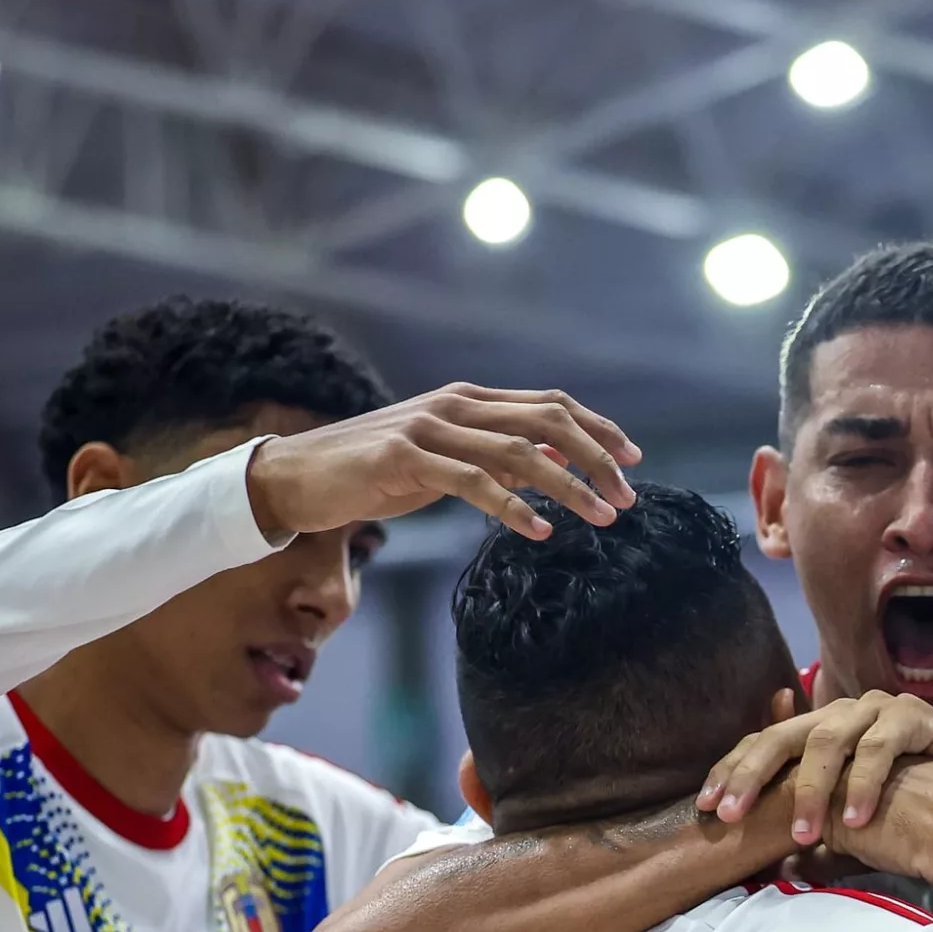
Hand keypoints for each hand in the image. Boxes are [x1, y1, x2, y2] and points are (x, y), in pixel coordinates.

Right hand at [246, 382, 639, 541]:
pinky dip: (513, 507)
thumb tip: (552, 467)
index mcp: (468, 400)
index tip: (633, 460)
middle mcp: (454, 405)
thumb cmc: (374, 473)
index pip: (549, 404)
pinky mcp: (404, 458)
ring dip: (568, 486)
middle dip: (596, 458)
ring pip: (519, 452)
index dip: (597, 428)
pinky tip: (541, 531)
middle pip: (546, 421)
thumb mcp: (444, 463)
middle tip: (627, 497)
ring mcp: (429, 427)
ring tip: (601, 517)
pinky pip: (473, 482)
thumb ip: (494, 459)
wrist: (299, 476)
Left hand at [698, 691, 932, 844]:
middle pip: (781, 736)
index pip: (762, 744)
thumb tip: (781, 861)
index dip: (730, 772)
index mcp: (818, 728)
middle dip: (750, 775)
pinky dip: (864, 784)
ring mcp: (875, 709)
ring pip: (827, 742)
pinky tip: (855, 819)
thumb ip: (820, 817)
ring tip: (801, 834)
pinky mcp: (913, 716)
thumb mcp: (855, 805)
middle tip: (730, 814)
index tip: (704, 809)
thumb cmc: (916, 796)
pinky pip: (880, 748)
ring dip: (809, 790)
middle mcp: (840, 712)